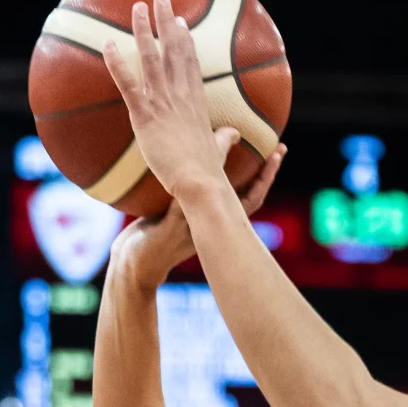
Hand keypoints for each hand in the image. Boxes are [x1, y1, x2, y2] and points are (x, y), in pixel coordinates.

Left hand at [101, 0, 240, 203]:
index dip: (185, 39)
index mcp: (196, 100)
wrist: (199, 181)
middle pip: (173, 48)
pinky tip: (107, 44)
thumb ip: (223, 139)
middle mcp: (180, 93)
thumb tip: (232, 135)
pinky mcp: (144, 114)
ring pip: (151, 57)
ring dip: (144, 29)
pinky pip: (127, 83)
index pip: (190, 62)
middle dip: (167, 20)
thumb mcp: (218, 150)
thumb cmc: (208, 171)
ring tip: (138, 6)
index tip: (181, 21)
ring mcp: (162, 101)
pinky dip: (116, 63)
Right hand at [108, 131, 285, 287]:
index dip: (266, 176)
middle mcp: (209, 215)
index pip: (251, 196)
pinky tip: (200, 152)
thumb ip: (182, 208)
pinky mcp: (179, 209)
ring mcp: (196, 213)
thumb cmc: (151, 252)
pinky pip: (198, 182)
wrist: (130, 266)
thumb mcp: (168, 228)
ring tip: (243, 141)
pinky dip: (205, 166)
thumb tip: (199, 183)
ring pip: (223, 182)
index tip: (277, 154)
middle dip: (261, 165)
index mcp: (214, 221)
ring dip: (237, 163)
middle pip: (244, 185)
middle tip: (276, 144)